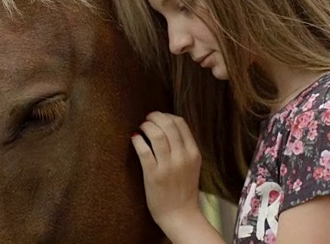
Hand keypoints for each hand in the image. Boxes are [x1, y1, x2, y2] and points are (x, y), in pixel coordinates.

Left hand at [131, 112, 201, 229]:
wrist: (180, 215)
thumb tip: (168, 127)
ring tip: (141, 127)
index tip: (159, 117)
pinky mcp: (153, 175)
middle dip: (155, 117)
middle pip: (168, 125)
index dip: (167, 115)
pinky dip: (138, 140)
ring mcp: (168, 166)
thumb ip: (184, 148)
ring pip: (156, 135)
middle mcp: (182, 157)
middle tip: (148, 118)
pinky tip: (135, 138)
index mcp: (193, 153)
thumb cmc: (184, 190)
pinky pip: (144, 150)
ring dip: (146, 126)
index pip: (181, 123)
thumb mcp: (192, 165)